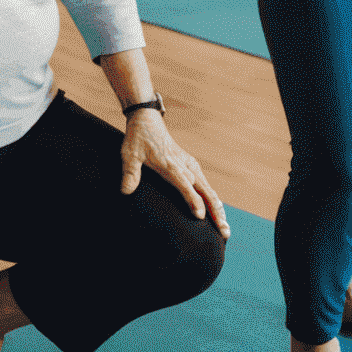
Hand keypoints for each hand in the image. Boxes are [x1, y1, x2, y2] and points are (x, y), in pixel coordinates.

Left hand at [120, 110, 230, 239]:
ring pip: (208, 189)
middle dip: (215, 211)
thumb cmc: (138, 139)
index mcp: (171, 164)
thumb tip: (126, 192)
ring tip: (225, 229)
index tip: (200, 216)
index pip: (185, 184)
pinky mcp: (191, 165)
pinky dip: (214, 199)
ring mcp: (190, 165)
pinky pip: (206, 185)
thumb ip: (130, 173)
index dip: (193, 200)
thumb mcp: (129, 154)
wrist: (148, 121)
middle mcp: (184, 165)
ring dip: (218, 208)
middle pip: (204, 191)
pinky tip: (218, 212)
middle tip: (224, 231)